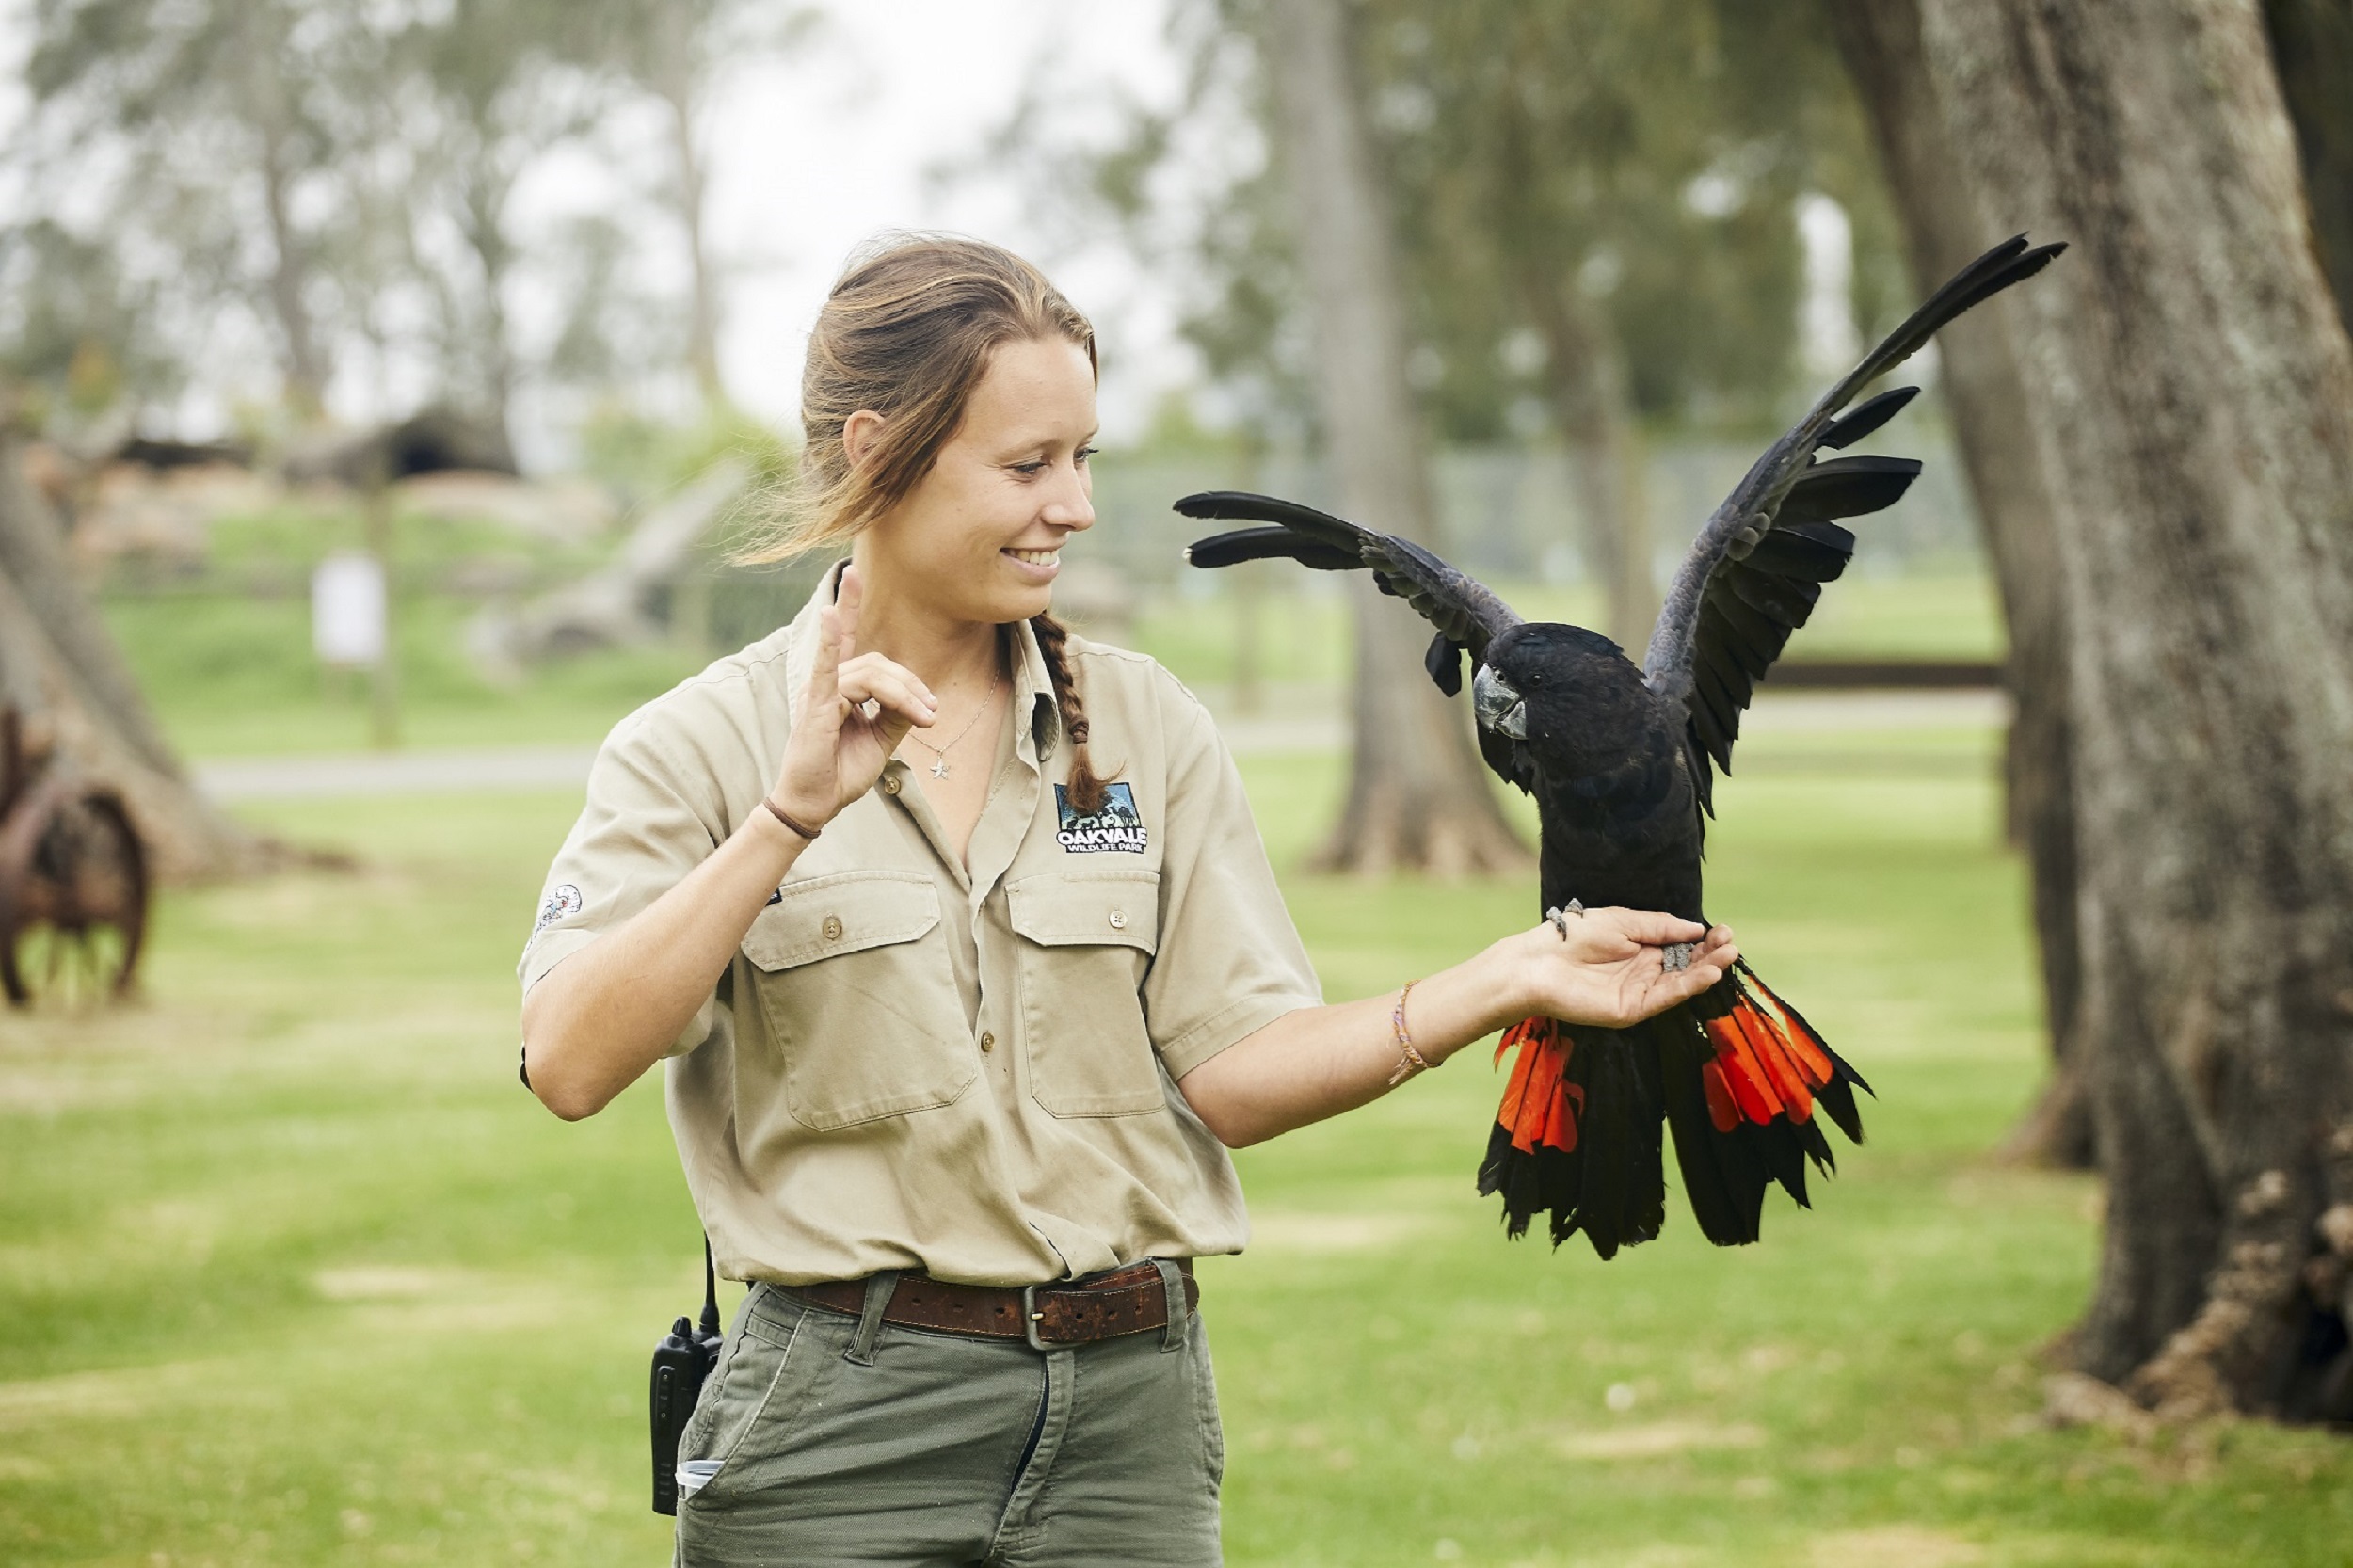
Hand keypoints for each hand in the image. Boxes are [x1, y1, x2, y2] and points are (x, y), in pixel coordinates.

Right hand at [768, 567, 936, 824]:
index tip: (852, 571)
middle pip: (878, 663)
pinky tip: (831, 616)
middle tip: (932, 714)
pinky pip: (827, 670)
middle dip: (911, 685)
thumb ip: (896, 712)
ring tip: (925, 718)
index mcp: (841, 686)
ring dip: (905, 694)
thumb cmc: (840, 771)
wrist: (817, 804)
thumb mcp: (881, 739)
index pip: (849, 638)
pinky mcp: (814, 705)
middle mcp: (827, 682)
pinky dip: (829, 642)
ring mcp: (818, 691)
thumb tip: (918, 698)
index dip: (850, 604)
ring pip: (871, 674)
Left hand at [1503, 907, 1737, 1028]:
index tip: (1724, 930)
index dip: (1704, 940)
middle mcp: (1645, 971)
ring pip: (1681, 984)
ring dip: (1707, 971)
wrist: (1539, 962)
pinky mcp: (1632, 1010)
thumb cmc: (1575, 935)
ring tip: (1727, 956)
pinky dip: (1688, 987)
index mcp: (1642, 948)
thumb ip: (1660, 927)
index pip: (1683, 947)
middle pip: (1687, 966)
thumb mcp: (1623, 921)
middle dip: (1711, 955)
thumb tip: (1696, 928)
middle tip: (1731, 944)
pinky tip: (1707, 974)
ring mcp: (1640, 992)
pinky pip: (1665, 998)